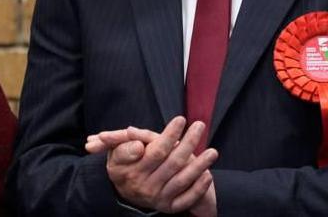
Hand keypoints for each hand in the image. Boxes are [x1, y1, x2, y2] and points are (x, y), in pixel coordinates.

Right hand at [89, 116, 217, 213]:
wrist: (126, 191)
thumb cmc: (123, 164)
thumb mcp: (115, 152)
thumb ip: (125, 146)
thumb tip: (139, 146)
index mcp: (132, 170)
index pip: (155, 151)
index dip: (169, 135)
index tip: (180, 120)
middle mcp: (145, 185)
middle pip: (173, 162)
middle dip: (189, 143)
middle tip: (200, 126)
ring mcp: (158, 197)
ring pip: (182, 180)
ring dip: (199, 166)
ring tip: (212, 152)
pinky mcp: (169, 207)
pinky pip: (187, 199)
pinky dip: (199, 188)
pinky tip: (208, 175)